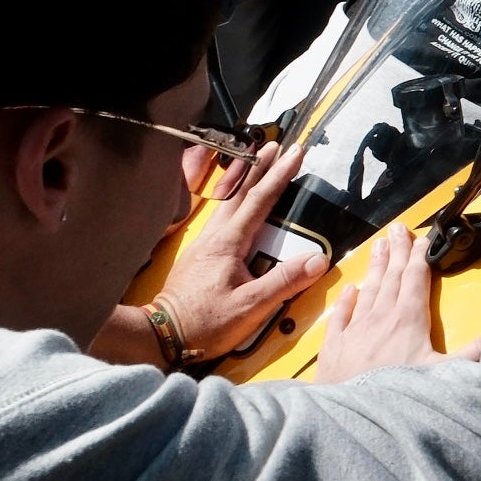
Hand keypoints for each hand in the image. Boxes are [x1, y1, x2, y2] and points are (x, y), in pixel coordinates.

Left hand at [150, 142, 320, 362]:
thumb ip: (284, 281)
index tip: (296, 153)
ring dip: (245, 179)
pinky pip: (221, 216)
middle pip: (241, 192)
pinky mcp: (199, 255)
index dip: (280, 175)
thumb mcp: (251, 307)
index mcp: (228, 243)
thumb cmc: (206, 323)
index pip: (260, 201)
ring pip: (228, 202)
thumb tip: (318, 259)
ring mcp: (204, 244)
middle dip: (260, 167)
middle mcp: (215, 236)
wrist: (163, 336)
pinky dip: (234, 199)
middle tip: (276, 144)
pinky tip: (236, 203)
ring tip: (257, 162)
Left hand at [318, 223, 464, 381]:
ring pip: (367, 289)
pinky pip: (341, 316)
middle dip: (396, 251)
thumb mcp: (445, 375)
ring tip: (377, 245)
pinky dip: (346, 300)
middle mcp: (381, 316)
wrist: (354, 414)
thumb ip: (472, 352)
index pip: (415, 278)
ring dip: (374, 266)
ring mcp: (355, 329)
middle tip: (397, 228)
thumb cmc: (400, 392)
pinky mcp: (335, 346)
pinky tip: (350, 289)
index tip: (421, 238)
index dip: (419, 256)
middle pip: (390, 276)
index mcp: (409, 318)